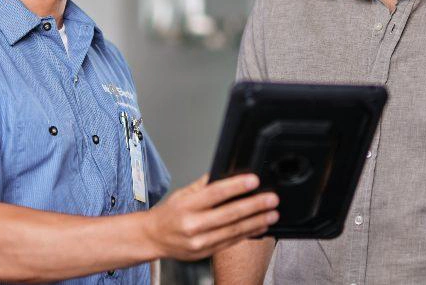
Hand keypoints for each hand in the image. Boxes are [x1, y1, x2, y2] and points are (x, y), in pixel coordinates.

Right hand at [144, 173, 278, 260]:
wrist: (153, 238)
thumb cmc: (168, 214)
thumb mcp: (182, 193)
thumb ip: (204, 184)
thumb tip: (226, 173)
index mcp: (186, 205)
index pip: (215, 193)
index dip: (236, 186)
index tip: (254, 181)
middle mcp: (192, 225)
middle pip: (229, 214)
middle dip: (254, 206)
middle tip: (271, 199)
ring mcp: (199, 242)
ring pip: (233, 231)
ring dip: (256, 222)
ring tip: (272, 214)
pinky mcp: (205, 253)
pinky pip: (231, 242)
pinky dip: (248, 234)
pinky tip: (260, 227)